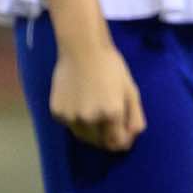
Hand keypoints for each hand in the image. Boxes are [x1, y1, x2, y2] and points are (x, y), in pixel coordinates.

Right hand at [49, 36, 146, 151]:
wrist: (81, 49)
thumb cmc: (111, 68)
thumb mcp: (131, 91)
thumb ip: (135, 118)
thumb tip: (131, 138)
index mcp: (112, 114)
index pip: (117, 143)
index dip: (124, 141)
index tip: (124, 133)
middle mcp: (90, 119)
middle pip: (101, 143)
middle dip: (108, 137)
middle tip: (110, 120)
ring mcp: (71, 117)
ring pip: (84, 136)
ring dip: (92, 131)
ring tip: (95, 110)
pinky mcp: (57, 112)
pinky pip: (70, 125)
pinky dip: (77, 120)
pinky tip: (81, 102)